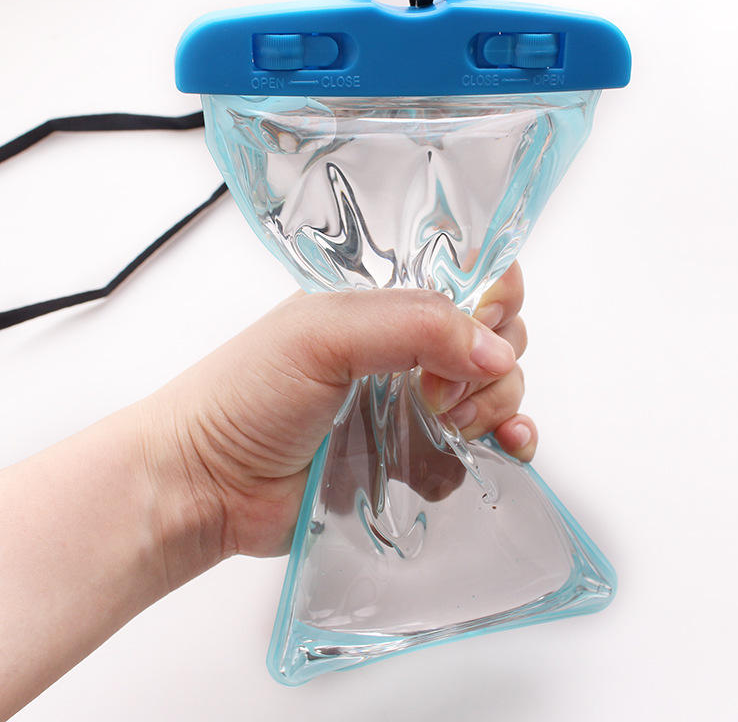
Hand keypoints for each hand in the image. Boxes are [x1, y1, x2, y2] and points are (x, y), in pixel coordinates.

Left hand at [140, 262, 535, 575]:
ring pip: (497, 391)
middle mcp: (408, 351)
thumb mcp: (322, 333)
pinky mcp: (417, 458)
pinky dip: (506, 445)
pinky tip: (502, 450)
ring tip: (453, 424)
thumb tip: (496, 351)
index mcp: (386, 306)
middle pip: (496, 337)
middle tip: (443, 391)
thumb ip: (414, 325)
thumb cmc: (244, 395)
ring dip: (497, 406)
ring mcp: (415, 406)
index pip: (471, 279)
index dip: (495, 298)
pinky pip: (484, 448)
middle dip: (494, 361)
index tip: (484, 327)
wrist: (207, 483)